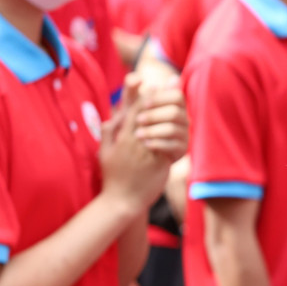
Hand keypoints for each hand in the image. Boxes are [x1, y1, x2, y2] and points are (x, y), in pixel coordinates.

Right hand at [101, 74, 171, 211]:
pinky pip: (166, 144)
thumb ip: (108, 135)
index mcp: (120, 139)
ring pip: (158, 126)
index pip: (132, 111)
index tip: (153, 85)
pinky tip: (182, 124)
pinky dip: (173, 133)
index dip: (144, 96)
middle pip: (147, 114)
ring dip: (169, 112)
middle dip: (159, 98)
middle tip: (170, 84)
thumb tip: (110, 119)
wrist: (122, 201)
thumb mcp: (104, 153)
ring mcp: (145, 152)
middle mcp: (132, 142)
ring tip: (179, 100)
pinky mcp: (156, 163)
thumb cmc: (113, 177)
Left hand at [133, 76, 188, 160]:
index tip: (144, 104)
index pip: (177, 96)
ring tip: (138, 134)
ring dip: (153, 130)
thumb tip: (136, 78)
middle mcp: (184, 118)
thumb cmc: (137, 123)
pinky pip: (173, 145)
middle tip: (138, 120)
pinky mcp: (182, 149)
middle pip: (175, 112)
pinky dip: (158, 144)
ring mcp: (185, 134)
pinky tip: (146, 144)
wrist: (140, 150)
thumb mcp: (131, 106)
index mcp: (176, 105)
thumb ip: (132, 91)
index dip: (161, 99)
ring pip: (173, 129)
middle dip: (154, 115)